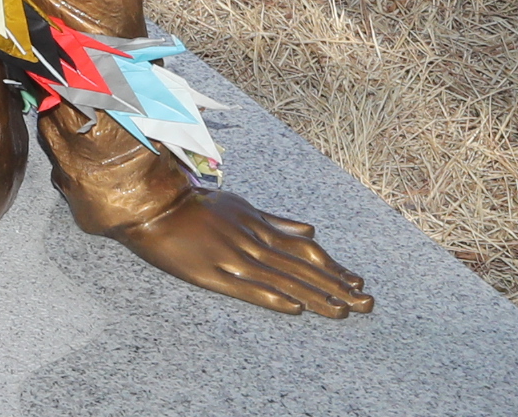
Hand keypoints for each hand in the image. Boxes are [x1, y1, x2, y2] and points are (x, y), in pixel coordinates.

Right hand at [109, 189, 370, 317]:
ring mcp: (231, 256)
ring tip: (343, 313)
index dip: (334, 267)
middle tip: (367, 304)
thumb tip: (311, 231)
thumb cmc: (193, 203)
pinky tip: (294, 308)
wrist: (149, 204)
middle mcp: (251, 241)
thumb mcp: (239, 204)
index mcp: (258, 225)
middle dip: (336, 286)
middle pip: (301, 268)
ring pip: (281, 280)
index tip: (358, 282)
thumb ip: (276, 222)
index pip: (306, 250)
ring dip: (314, 297)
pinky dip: (272, 297)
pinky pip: (245, 288)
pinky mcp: (209, 273)